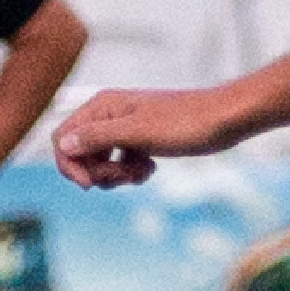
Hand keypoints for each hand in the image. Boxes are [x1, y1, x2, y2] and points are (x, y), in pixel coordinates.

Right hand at [44, 83, 228, 188]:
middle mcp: (109, 115)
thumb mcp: (138, 132)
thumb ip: (98, 137)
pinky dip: (132, 172)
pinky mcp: (141, 141)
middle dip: (98, 172)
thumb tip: (64, 144)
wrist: (226, 120)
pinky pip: (122, 164)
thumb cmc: (185, 122)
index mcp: (102, 106)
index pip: (63, 138)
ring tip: (140, 173)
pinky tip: (150, 170)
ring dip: (116, 175)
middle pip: (80, 153)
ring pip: (101, 161)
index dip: (70, 165)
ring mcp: (126, 129)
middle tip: (124, 177)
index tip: (90, 185)